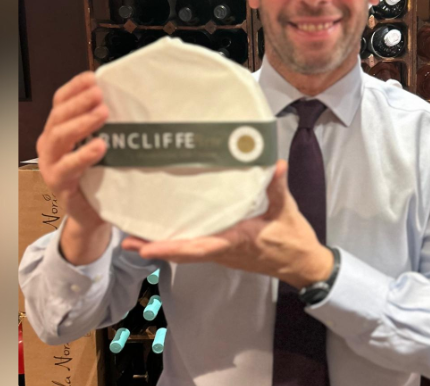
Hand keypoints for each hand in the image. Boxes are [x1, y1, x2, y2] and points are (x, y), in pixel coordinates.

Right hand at [36, 71, 110, 263]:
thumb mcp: (100, 144)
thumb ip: (104, 125)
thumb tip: (125, 96)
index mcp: (57, 129)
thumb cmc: (99, 175)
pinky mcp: (58, 184)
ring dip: (81, 123)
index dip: (74, 87)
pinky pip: (67, 167)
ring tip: (102, 114)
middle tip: (100, 95)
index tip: (93, 77)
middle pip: (58, 116)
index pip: (60, 101)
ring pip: (59, 137)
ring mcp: (50, 164)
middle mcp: (49, 144)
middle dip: (79, 102)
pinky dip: (83, 155)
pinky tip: (100, 146)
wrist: (92, 214)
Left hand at [121, 160, 333, 288]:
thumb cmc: (294, 241)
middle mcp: (224, 251)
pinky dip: (176, 244)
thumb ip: (278, 187)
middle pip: (183, 253)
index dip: (171, 248)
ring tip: (134, 237)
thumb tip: (275, 163)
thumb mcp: (287, 211)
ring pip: (186, 253)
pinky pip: (195, 250)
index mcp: (236, 240)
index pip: (198, 248)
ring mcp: (223, 254)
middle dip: (154, 247)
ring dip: (161, 246)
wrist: (303, 265)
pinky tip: (163, 233)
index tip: (145, 248)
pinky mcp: (225, 252)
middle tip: (126, 240)